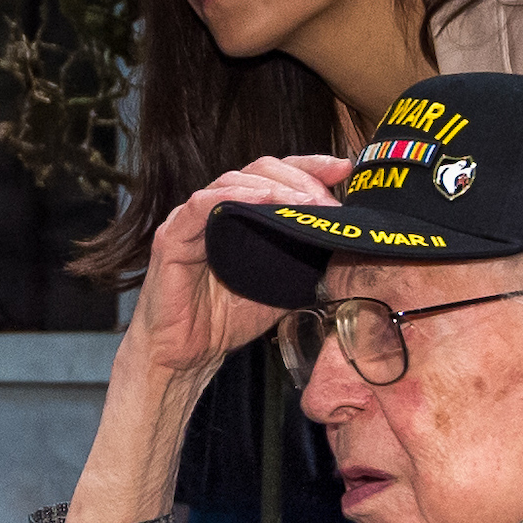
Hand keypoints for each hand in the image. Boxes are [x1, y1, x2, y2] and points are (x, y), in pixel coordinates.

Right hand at [128, 154, 350, 378]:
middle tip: (327, 203)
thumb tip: (349, 241)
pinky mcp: (173, 235)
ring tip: (306, 203)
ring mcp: (192, 219)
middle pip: (260, 169)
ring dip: (275, 187)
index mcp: (243, 213)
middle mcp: (218, 208)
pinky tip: (262, 199)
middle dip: (300, 179)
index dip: (310, 167)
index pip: (278, 175)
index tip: (343, 170)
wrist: (189, 355)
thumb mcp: (284, 283)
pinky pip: (202, 204)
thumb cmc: (229, 319)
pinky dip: (234, 196)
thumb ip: (308, 257)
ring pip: (234, 179)